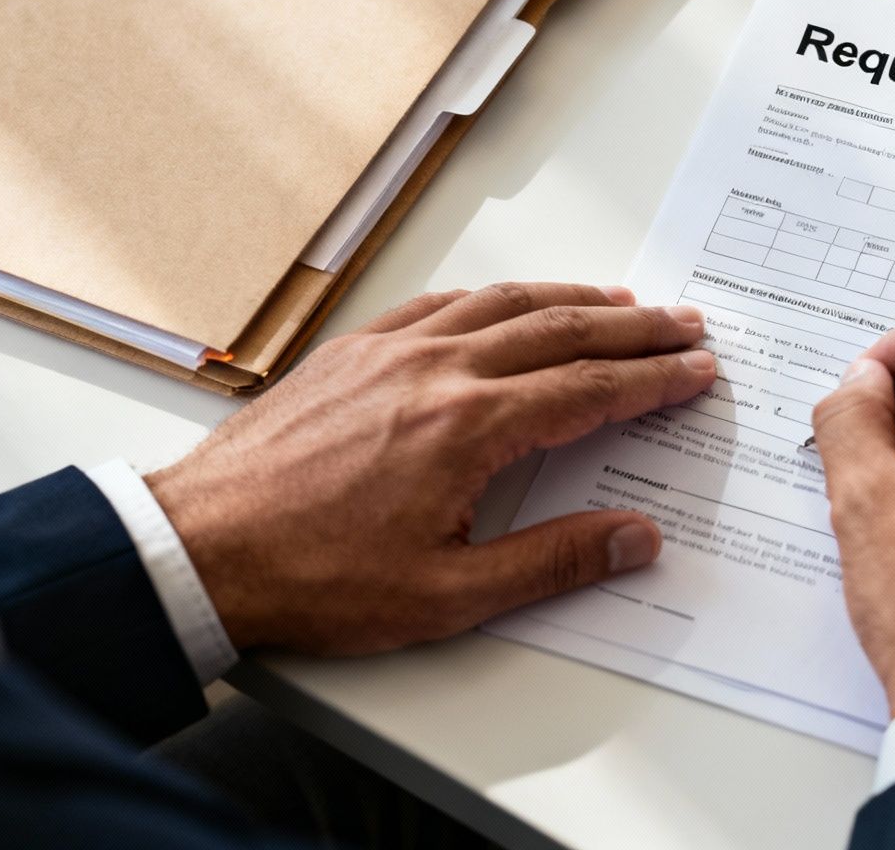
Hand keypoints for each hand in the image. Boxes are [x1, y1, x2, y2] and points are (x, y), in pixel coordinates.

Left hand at [146, 283, 715, 654]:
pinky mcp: (349, 352)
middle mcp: (435, 370)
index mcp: (468, 427)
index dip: (653, 378)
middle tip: (684, 324)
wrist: (199, 548)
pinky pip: (439, 303)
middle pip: (560, 329)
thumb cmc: (312, 577)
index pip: (589, 388)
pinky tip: (506, 303)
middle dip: (634, 325)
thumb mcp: (446, 596)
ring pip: (501, 303)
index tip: (695, 372)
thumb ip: (552, 561)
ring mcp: (388, 352)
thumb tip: (635, 539)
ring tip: (618, 299)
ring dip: (571, 298)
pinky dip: (492, 297)